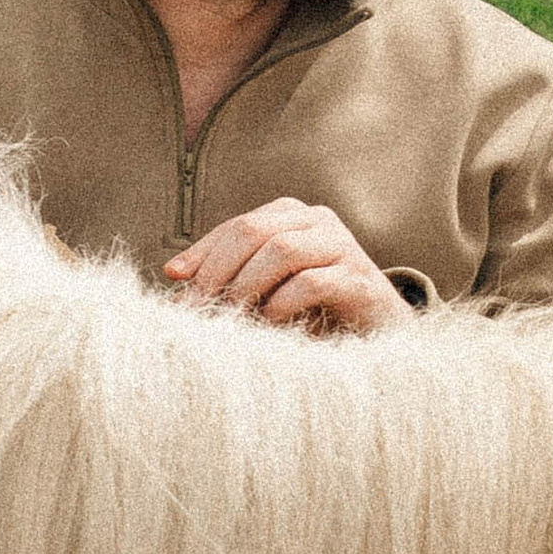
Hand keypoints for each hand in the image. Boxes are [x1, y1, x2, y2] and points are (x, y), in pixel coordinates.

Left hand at [165, 198, 408, 336]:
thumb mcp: (267, 290)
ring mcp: (343, 247)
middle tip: (196, 306)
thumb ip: (231, 280)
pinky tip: (267, 325)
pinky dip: (280, 304)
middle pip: (254, 230)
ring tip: (230, 317)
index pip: (237, 225)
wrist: (377, 336)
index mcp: (292, 216)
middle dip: (218, 269)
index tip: (174, 278)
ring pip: (282, 250)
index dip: (202, 250)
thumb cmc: (314, 311)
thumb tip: (176, 287)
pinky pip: (311, 282)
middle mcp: (318, 221)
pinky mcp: (362, 280)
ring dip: (247, 285)